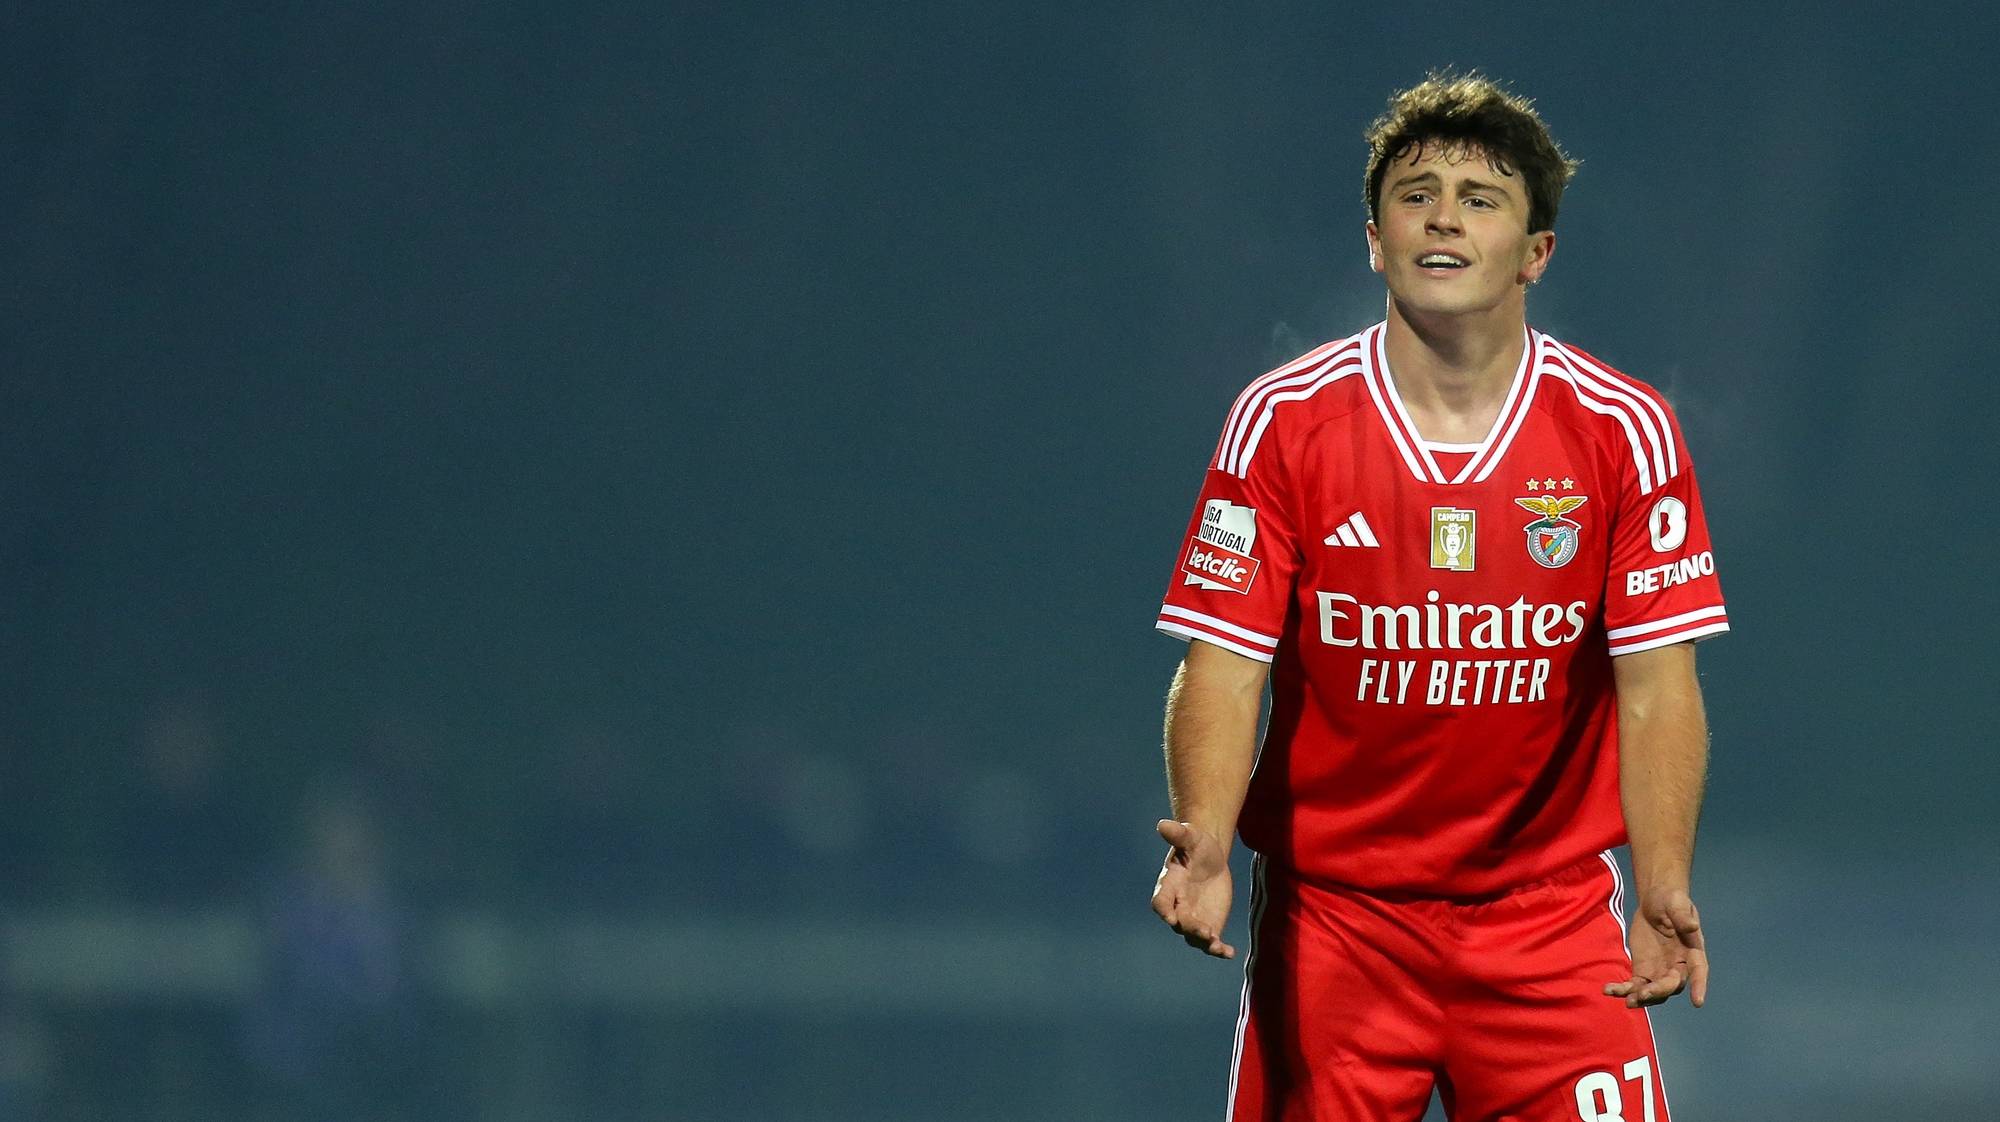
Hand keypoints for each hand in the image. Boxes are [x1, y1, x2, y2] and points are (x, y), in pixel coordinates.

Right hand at [1150, 820, 1235, 958]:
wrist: (1210, 856)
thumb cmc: (1196, 843)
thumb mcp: (1190, 836)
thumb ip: (1177, 834)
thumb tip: (1162, 824)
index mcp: (1169, 885)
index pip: (1161, 901)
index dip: (1164, 909)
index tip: (1170, 917)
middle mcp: (1178, 905)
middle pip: (1180, 923)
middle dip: (1190, 928)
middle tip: (1205, 931)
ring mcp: (1193, 917)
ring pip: (1194, 937)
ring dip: (1203, 942)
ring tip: (1216, 945)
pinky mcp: (1210, 924)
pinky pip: (1211, 942)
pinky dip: (1219, 950)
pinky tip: (1229, 953)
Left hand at [1604, 888, 1707, 1007]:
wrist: (1654, 903)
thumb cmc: (1671, 902)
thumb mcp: (1677, 904)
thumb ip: (1683, 917)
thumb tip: (1692, 926)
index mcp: (1693, 952)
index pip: (1699, 971)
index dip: (1699, 986)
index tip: (1697, 1002)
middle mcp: (1678, 967)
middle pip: (1672, 985)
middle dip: (1659, 991)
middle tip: (1643, 994)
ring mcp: (1660, 972)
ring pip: (1653, 992)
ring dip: (1641, 998)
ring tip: (1627, 1001)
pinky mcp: (1642, 971)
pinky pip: (1634, 985)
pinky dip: (1623, 990)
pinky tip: (1609, 990)